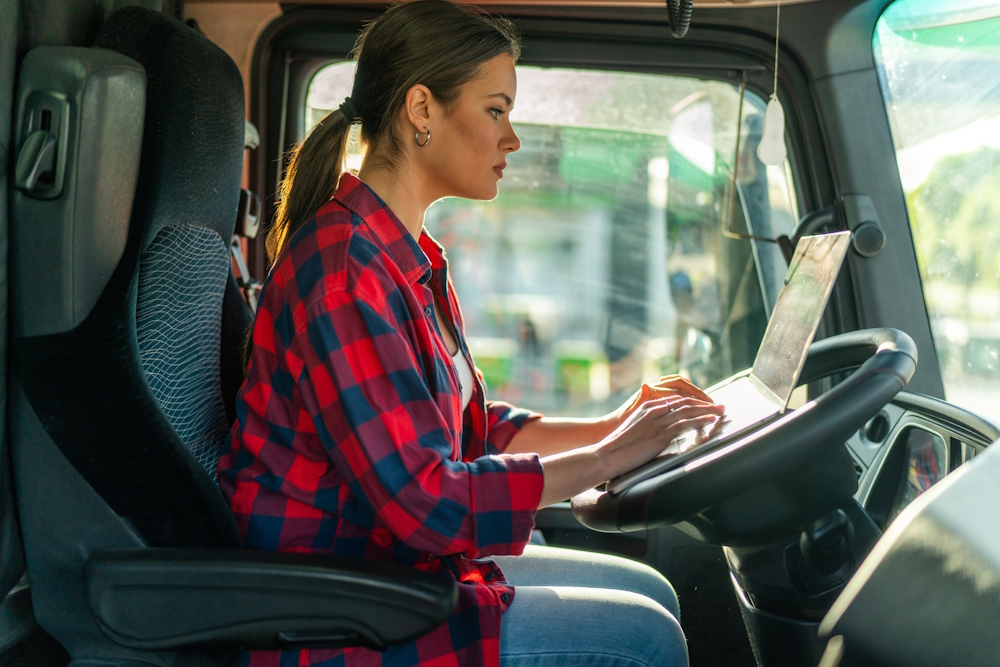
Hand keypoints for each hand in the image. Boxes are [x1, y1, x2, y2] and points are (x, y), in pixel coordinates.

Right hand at [597, 395, 725, 480]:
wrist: (607, 454)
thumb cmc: (617, 448)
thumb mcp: (634, 430)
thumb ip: (649, 428)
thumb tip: (663, 437)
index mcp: (647, 407)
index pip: (675, 400)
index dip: (692, 401)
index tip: (703, 405)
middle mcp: (654, 410)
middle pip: (685, 402)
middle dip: (704, 403)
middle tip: (718, 405)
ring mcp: (658, 421)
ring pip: (689, 410)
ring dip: (707, 410)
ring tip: (720, 411)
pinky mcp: (661, 434)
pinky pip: (686, 423)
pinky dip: (701, 420)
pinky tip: (711, 420)